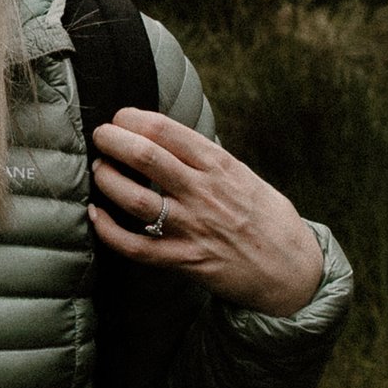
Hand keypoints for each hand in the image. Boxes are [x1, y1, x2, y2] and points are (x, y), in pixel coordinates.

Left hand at [90, 110, 323, 316]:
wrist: (292, 269)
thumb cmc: (265, 216)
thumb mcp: (242, 174)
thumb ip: (206, 158)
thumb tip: (165, 136)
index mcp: (219, 165)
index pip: (166, 130)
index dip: (133, 118)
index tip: (120, 117)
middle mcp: (204, 192)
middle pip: (145, 157)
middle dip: (113, 140)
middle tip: (101, 136)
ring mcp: (193, 228)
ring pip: (135, 199)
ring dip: (108, 180)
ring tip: (99, 170)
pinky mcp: (185, 261)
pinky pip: (136, 247)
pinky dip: (109, 230)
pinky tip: (96, 215)